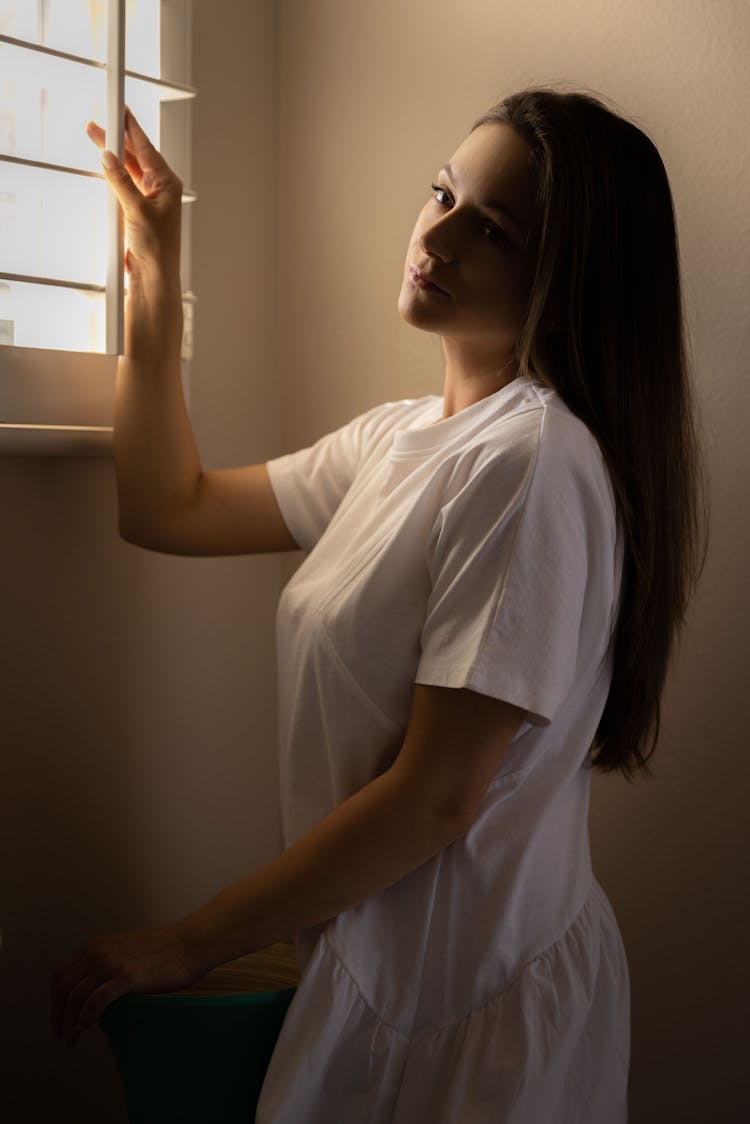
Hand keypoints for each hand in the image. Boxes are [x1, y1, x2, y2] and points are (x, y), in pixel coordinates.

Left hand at [51, 918, 205, 1046]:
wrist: (190, 942)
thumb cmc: (165, 950)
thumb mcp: (126, 953)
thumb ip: (108, 968)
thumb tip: (96, 997)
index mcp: (96, 946)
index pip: (60, 975)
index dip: (55, 1001)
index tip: (58, 1021)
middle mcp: (98, 952)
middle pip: (62, 987)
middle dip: (57, 1015)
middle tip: (62, 1036)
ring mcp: (111, 963)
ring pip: (75, 996)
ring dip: (70, 1022)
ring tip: (74, 1039)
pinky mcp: (126, 976)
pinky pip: (95, 1000)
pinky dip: (87, 1016)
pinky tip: (89, 1026)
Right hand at [86, 106, 182, 282]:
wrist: (154, 277)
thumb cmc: (156, 248)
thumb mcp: (136, 210)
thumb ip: (121, 182)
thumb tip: (107, 157)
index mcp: (167, 184)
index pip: (146, 149)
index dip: (132, 128)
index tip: (122, 109)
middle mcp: (160, 189)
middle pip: (134, 156)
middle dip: (116, 139)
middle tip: (97, 124)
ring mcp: (148, 200)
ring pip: (127, 170)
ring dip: (111, 156)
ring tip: (95, 138)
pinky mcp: (137, 211)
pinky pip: (123, 186)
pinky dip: (113, 174)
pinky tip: (104, 165)